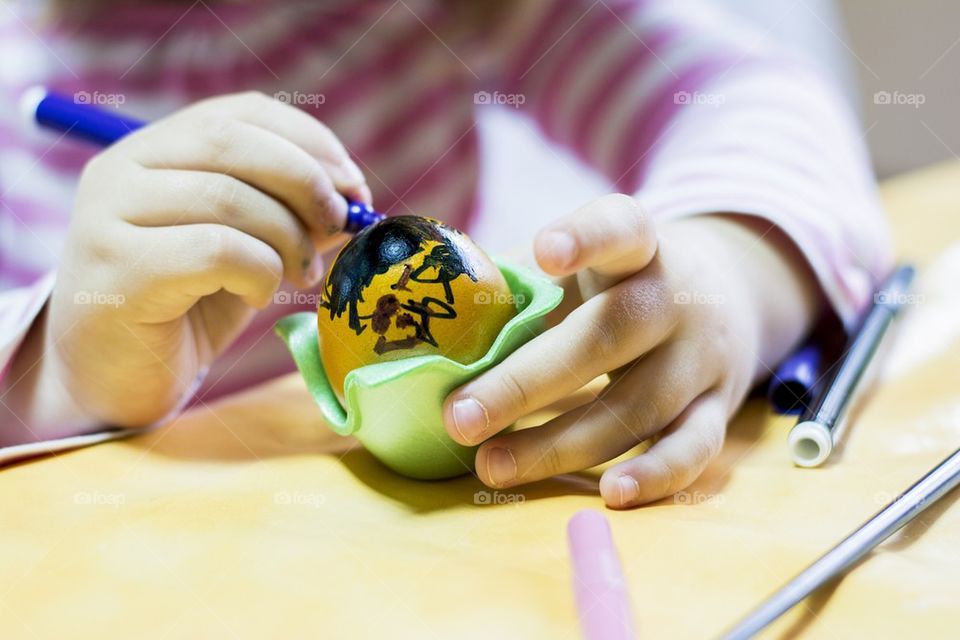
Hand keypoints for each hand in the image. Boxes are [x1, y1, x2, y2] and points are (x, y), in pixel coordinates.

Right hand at [31, 92, 369, 430]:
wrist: (115, 377)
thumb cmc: (185, 308)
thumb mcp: (246, 248)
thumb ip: (288, 215)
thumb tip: (352, 198)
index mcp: (154, 149)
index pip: (240, 112)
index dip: (308, 140)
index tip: (353, 184)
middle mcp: (121, 169)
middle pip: (231, 142)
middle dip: (305, 181)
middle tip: (339, 225)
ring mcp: (108, 216)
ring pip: (226, 197)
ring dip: (287, 238)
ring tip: (299, 275)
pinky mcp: (117, 269)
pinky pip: (214, 251)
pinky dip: (258, 272)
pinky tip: (256, 296)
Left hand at [442, 195, 815, 507]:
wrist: (724, 296)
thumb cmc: (619, 282)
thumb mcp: (582, 265)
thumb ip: (518, 288)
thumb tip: (433, 330)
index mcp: (637, 248)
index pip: (620, 229)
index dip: (586, 238)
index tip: (545, 252)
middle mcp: (676, 298)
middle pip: (609, 335)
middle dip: (527, 382)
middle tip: (459, 417)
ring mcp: (702, 356)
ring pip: (640, 404)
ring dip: (561, 443)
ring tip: (491, 465)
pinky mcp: (721, 407)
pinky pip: (693, 448)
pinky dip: (656, 475)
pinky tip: (610, 494)